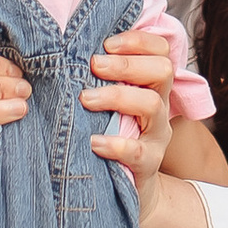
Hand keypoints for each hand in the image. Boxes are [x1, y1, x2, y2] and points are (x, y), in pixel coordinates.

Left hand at [82, 23, 178, 181]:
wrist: (131, 186)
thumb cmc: (112, 133)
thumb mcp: (111, 102)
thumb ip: (99, 76)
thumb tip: (65, 44)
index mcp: (152, 85)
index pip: (160, 50)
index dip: (137, 40)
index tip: (107, 43)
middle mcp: (160, 105)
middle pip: (162, 70)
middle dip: (126, 64)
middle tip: (95, 65)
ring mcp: (157, 135)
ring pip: (151, 105)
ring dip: (117, 96)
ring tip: (86, 99)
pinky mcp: (149, 164)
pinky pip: (138, 151)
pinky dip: (115, 144)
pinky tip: (94, 142)